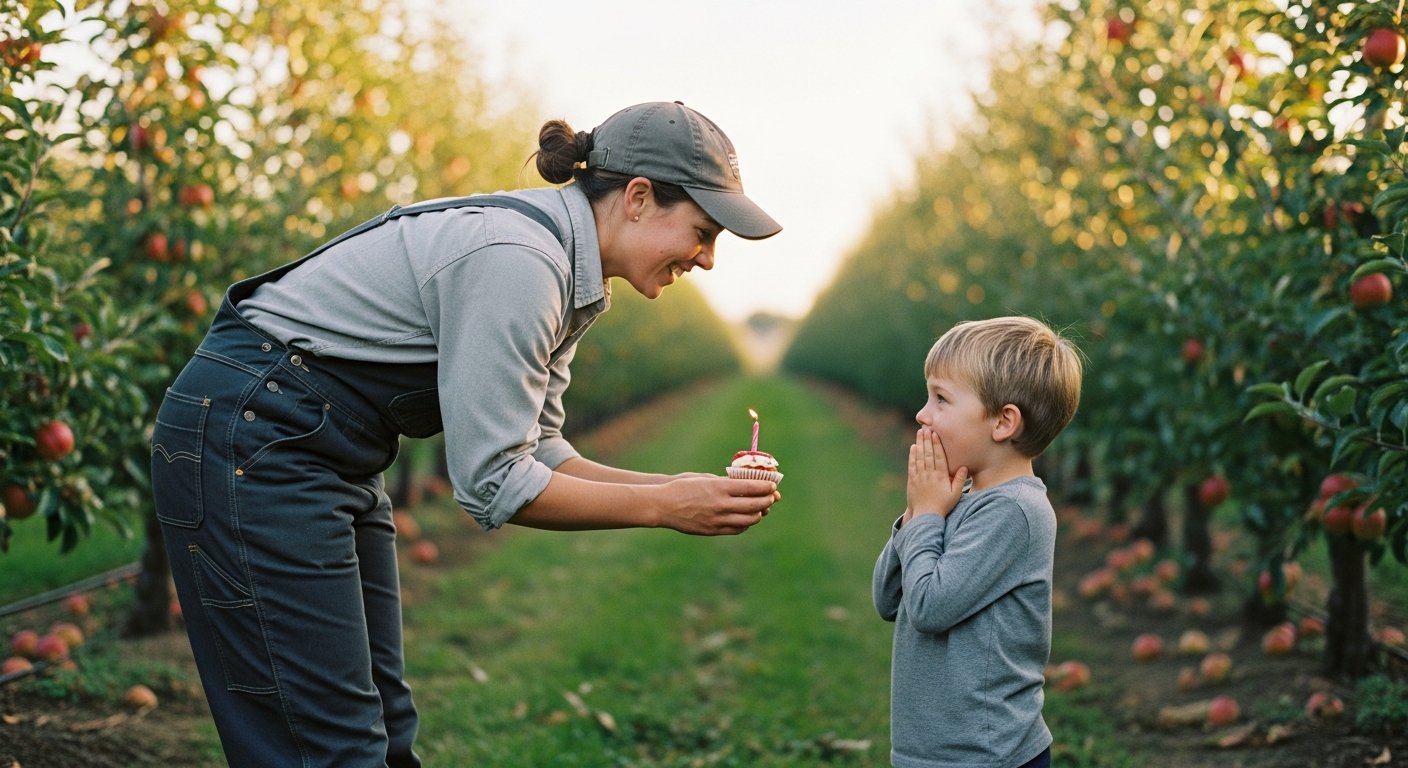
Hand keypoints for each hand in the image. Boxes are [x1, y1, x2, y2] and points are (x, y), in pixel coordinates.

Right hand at [659, 475, 777, 535]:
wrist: (663, 506)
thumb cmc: (682, 487)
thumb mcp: (704, 479)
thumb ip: (724, 482)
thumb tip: (744, 483)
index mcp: (719, 488)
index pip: (752, 488)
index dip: (766, 487)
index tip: (773, 485)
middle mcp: (721, 504)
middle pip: (754, 505)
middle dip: (767, 501)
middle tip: (772, 497)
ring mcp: (717, 520)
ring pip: (748, 520)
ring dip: (759, 514)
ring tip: (762, 509)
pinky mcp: (712, 530)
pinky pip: (736, 529)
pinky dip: (746, 524)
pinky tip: (747, 519)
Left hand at [907, 428, 966, 518]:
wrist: (925, 516)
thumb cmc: (943, 505)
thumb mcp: (955, 494)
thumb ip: (959, 480)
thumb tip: (964, 467)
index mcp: (941, 476)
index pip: (939, 457)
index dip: (936, 444)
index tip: (935, 434)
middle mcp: (929, 474)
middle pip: (928, 454)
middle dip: (927, 440)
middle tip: (926, 428)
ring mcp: (920, 477)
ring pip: (919, 457)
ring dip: (920, 444)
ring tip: (920, 433)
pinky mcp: (912, 481)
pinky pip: (912, 465)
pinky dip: (912, 455)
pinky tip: (913, 447)